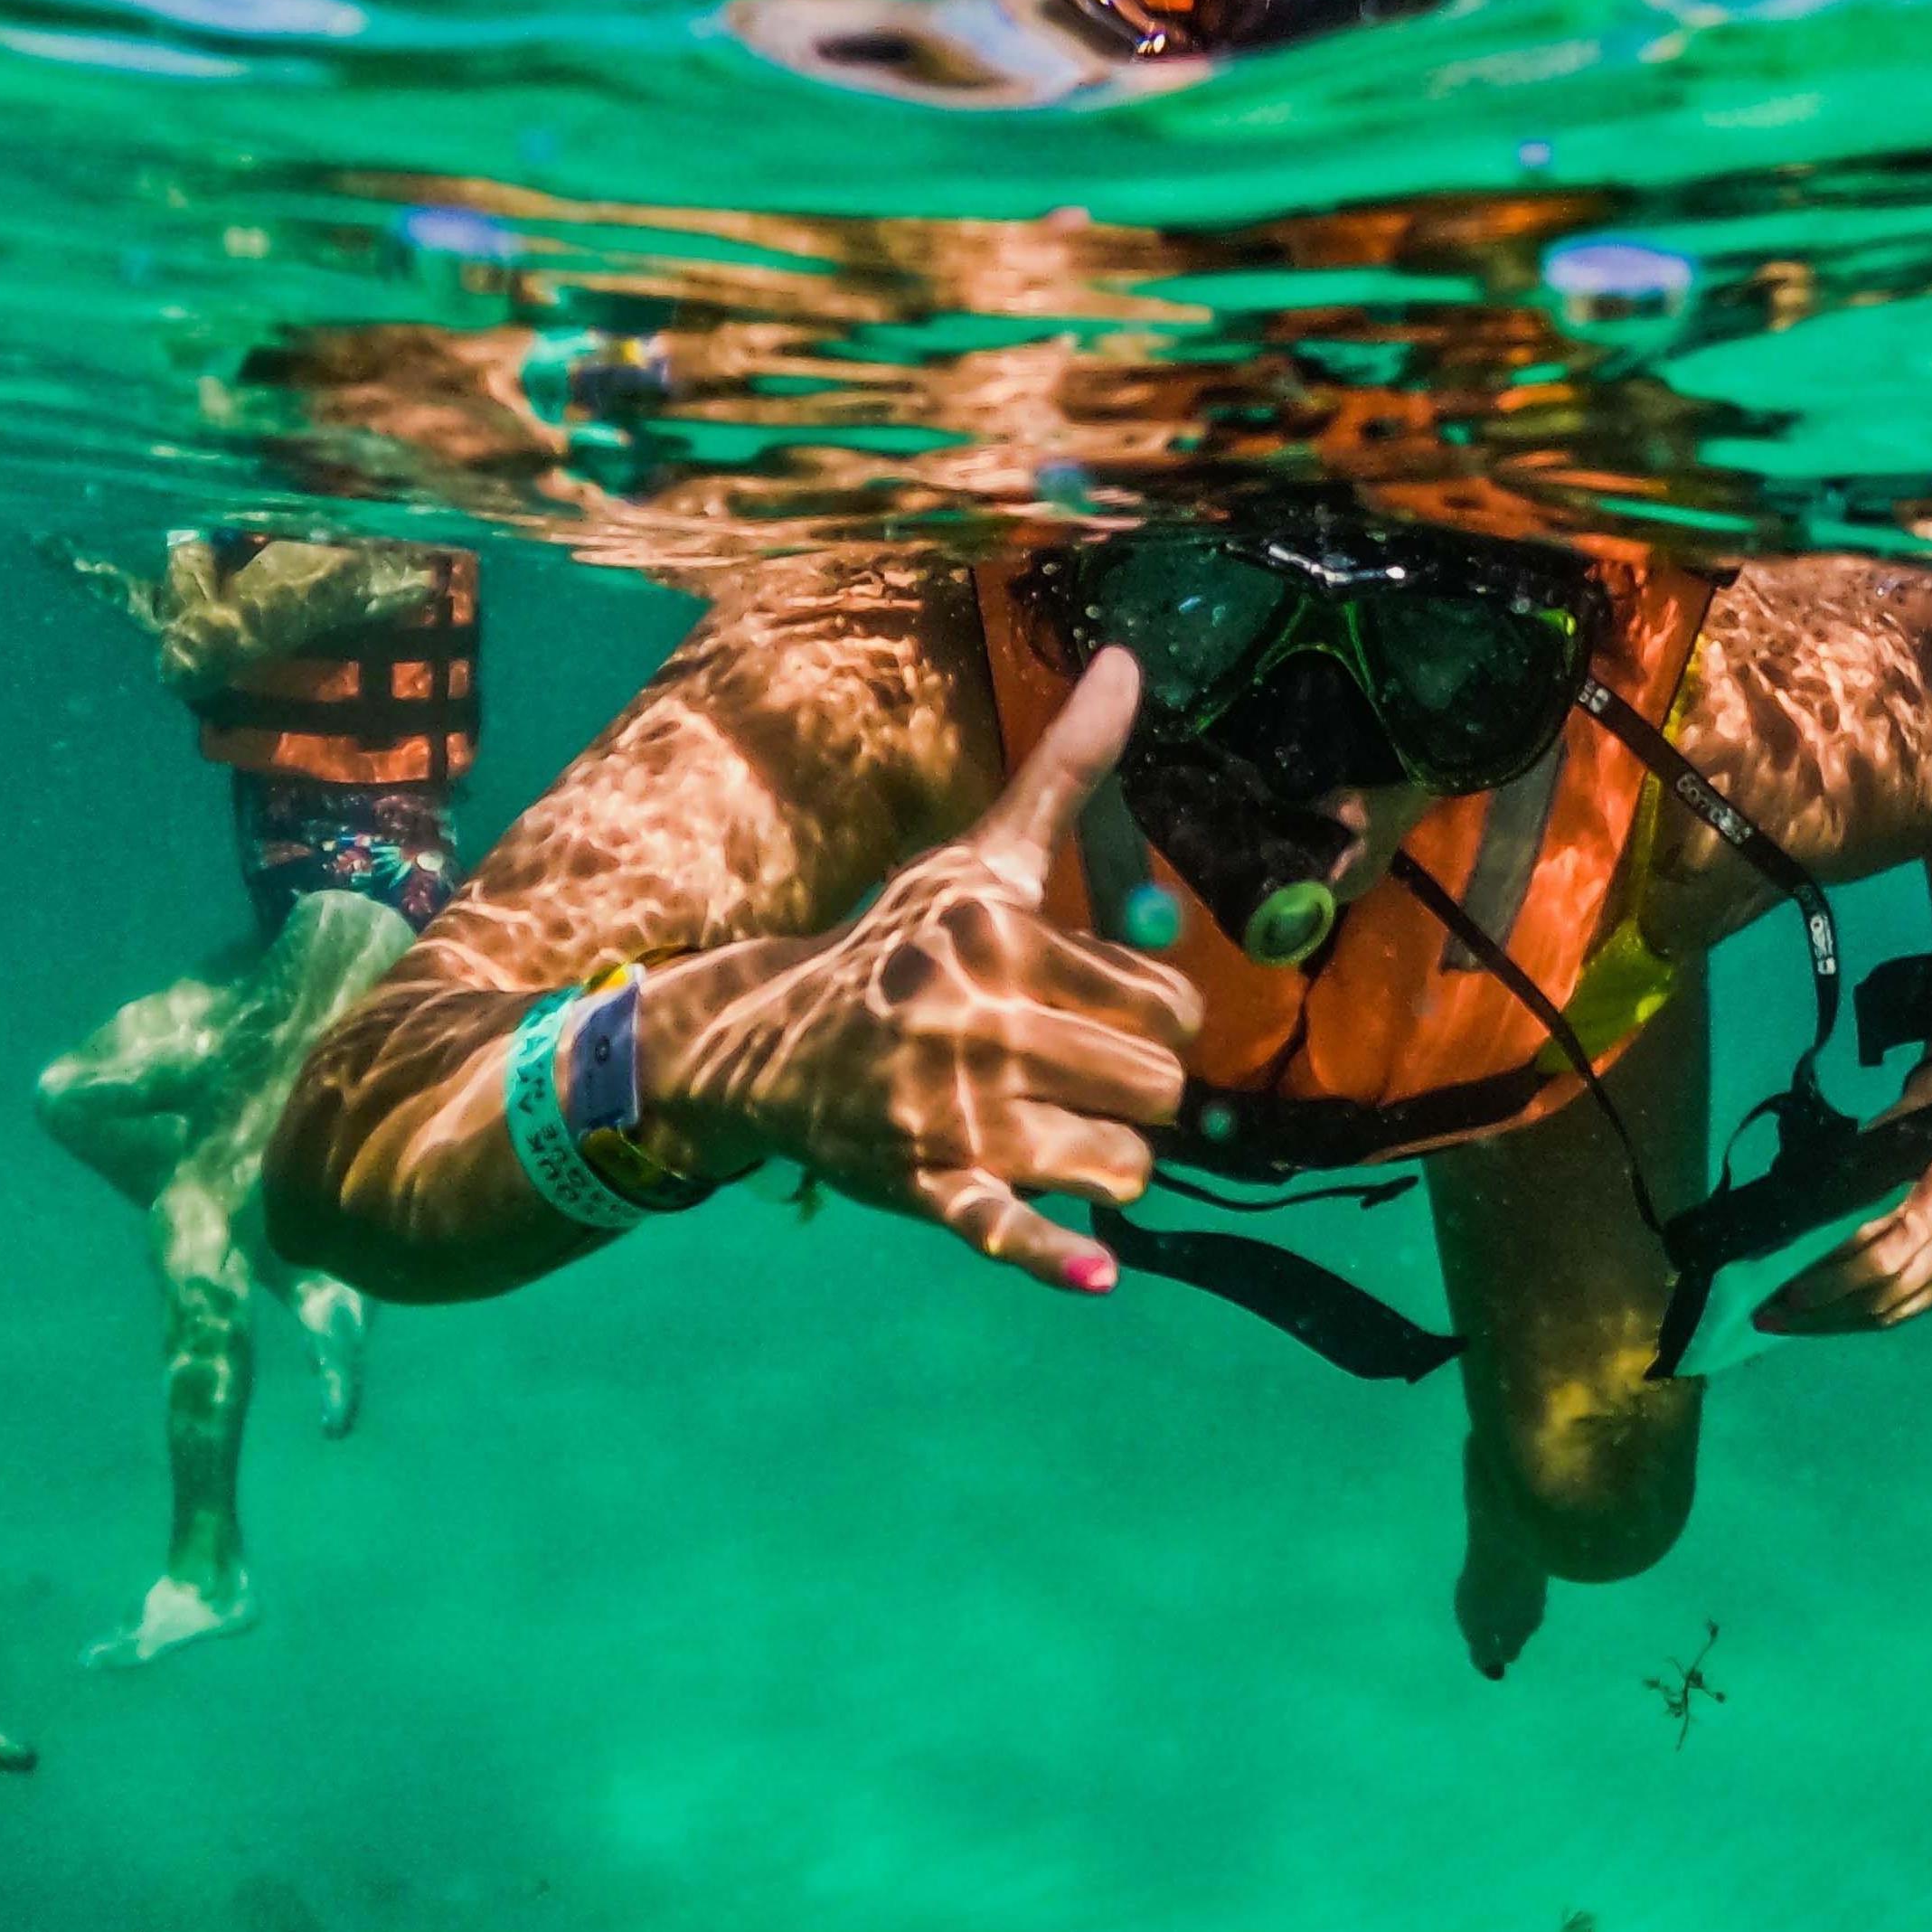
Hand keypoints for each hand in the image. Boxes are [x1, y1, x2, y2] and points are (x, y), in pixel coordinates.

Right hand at [636, 648, 1201, 1293]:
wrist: (764, 1042)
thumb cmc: (900, 944)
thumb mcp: (977, 857)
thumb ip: (1068, 771)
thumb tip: (1128, 658)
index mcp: (1000, 937)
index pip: (1167, 1002)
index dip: (1160, 1018)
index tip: (1115, 1014)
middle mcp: (977, 1020)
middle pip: (1157, 1087)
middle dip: (1140, 1092)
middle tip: (1085, 1077)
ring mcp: (948, 1110)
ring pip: (1116, 1161)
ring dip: (1112, 1162)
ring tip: (1067, 1134)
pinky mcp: (922, 1186)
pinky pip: (1004, 1228)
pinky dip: (1054, 1254)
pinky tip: (1098, 1273)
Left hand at [1753, 1062, 1931, 1337]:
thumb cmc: (1910, 1129)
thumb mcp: (1878, 1142)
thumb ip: (1847, 1184)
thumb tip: (1790, 1229)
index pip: (1885, 1256)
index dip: (1835, 1281)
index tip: (1789, 1294)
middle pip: (1887, 1293)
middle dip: (1826, 1309)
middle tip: (1774, 1316)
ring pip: (1893, 1311)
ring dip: (1836, 1320)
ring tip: (1789, 1322)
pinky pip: (1903, 1312)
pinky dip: (1860, 1317)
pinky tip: (1823, 1319)